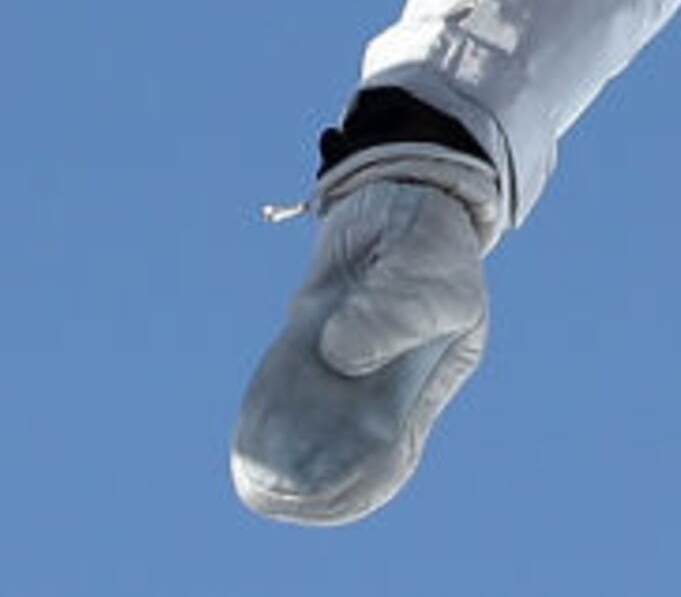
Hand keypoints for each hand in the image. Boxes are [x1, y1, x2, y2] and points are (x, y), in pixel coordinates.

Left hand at [230, 139, 501, 524]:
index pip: (397, 447)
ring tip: (253, 477)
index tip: (318, 496)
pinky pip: (293, 379)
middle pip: (352, 448)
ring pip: (317, 421)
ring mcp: (352, 356)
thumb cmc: (425, 227)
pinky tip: (248, 432)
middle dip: (315, 479)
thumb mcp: (422, 263)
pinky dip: (272, 405)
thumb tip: (339, 356)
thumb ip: (391, 309)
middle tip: (273, 494)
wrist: (396, 185)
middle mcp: (391, 376)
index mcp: (433, 373)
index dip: (361, 481)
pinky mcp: (317, 329)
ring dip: (286, 449)